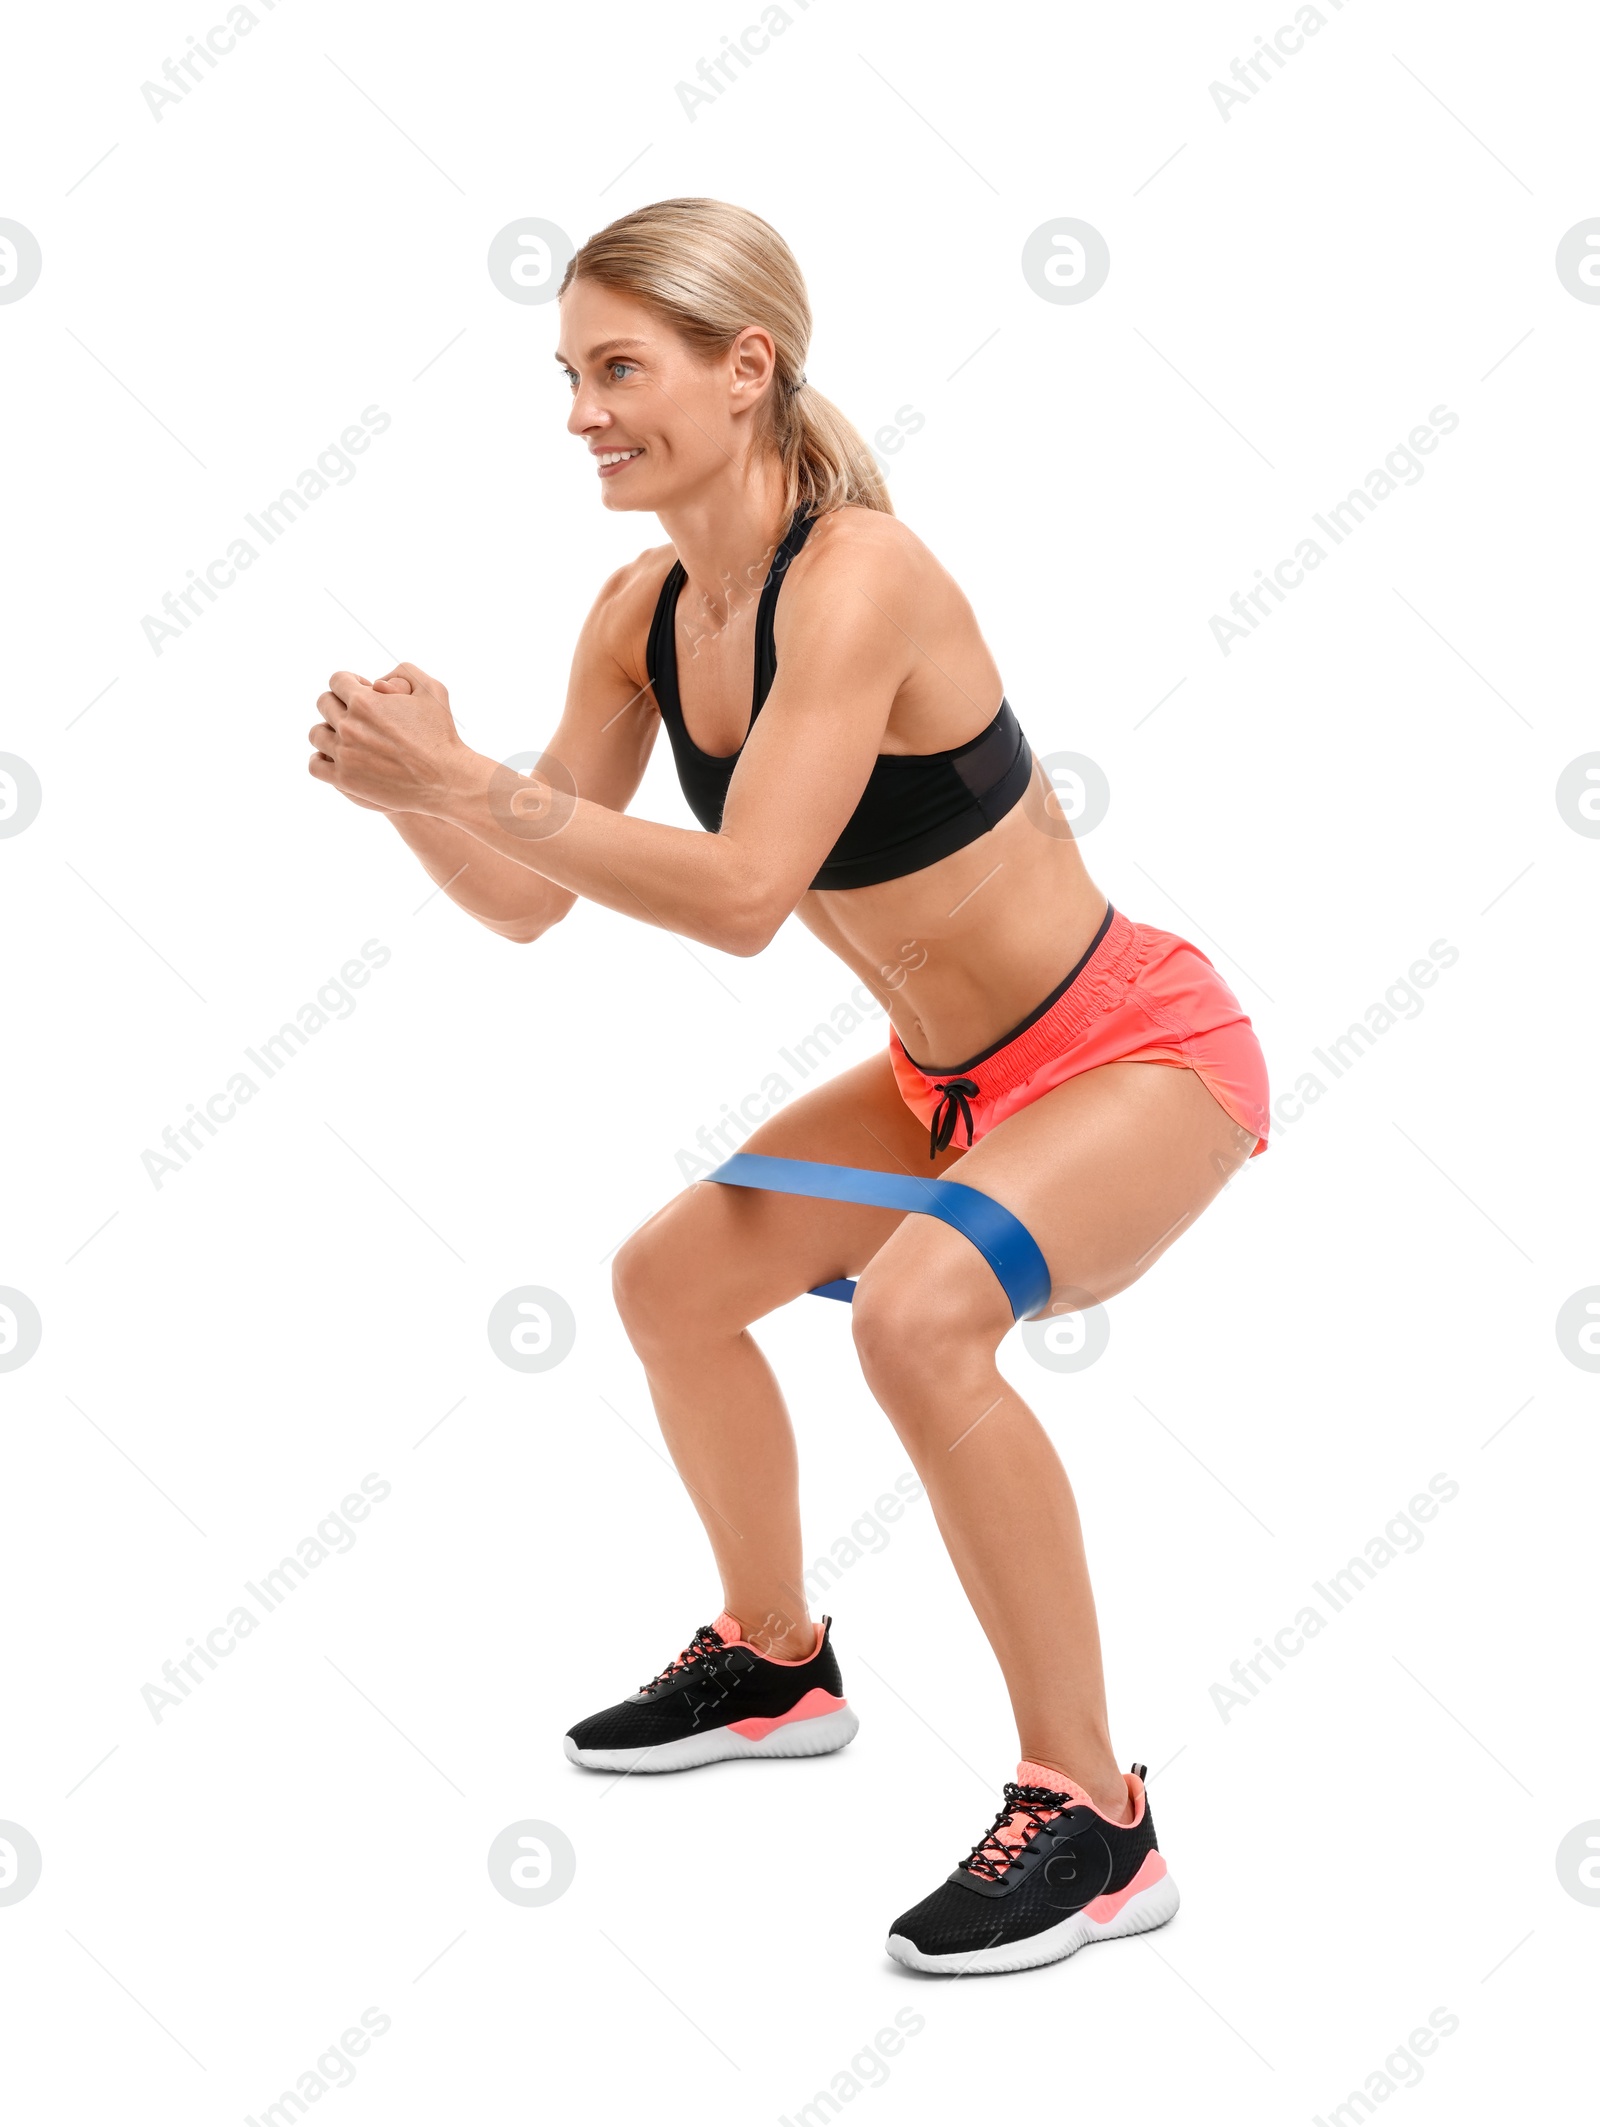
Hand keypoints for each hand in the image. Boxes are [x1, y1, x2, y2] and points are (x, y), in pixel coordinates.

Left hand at [308, 663, 475, 814]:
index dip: (350, 683)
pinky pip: (315, 765)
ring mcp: (344, 754)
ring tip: (345, 737)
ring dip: (328, 731)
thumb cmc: (441, 734)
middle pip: (324, 703)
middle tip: (355, 715)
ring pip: (316, 734)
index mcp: (364, 701)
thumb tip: (377, 682)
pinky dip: (321, 759)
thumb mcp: (432, 689)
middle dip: (338, 704)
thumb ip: (404, 672)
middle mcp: (349, 726)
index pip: (336, 680)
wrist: (445, 779)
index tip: (361, 693)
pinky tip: (335, 759)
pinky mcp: (344, 780)